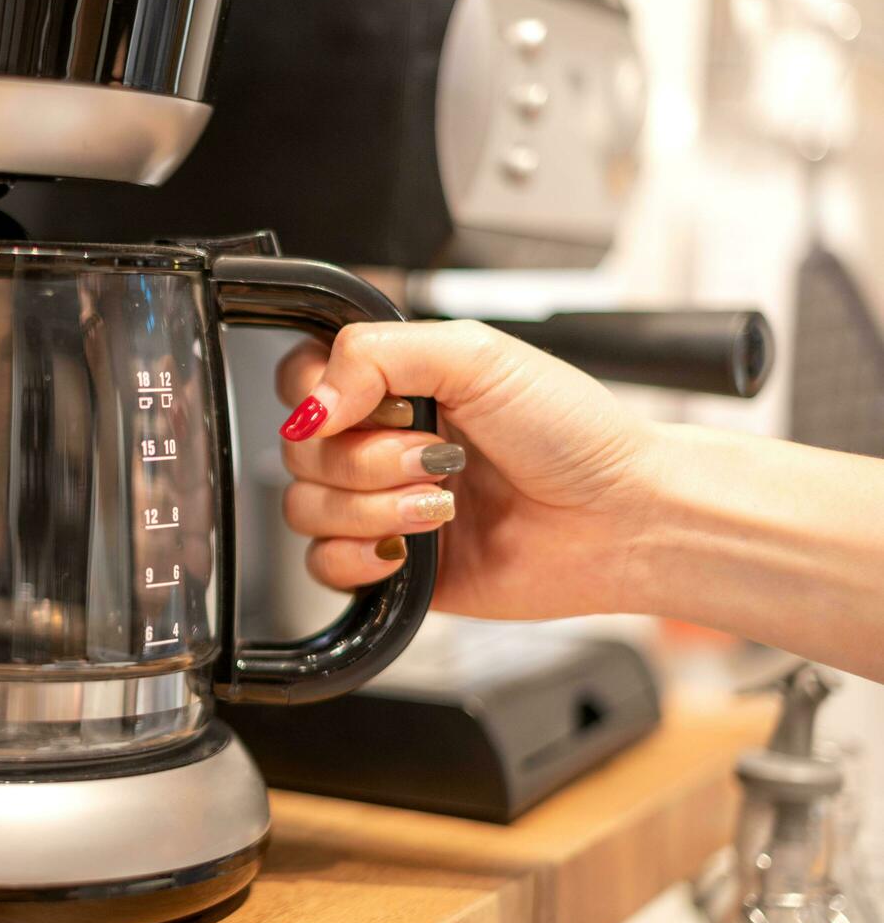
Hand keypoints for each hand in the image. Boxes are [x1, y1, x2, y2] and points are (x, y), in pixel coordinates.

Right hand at [275, 320, 660, 620]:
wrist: (622, 520)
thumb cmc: (574, 435)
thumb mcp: (478, 355)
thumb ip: (377, 355)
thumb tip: (310, 405)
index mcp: (395, 385)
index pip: (299, 380)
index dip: (317, 397)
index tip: (372, 408)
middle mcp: (380, 443)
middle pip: (298, 451)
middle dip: (367, 459)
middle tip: (438, 457)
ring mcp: (380, 506)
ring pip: (305, 509)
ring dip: (373, 508)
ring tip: (442, 505)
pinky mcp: (389, 567)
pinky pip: (321, 567)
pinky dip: (358, 558)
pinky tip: (409, 547)